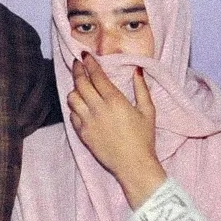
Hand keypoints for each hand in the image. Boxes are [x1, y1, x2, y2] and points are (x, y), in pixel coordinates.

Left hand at [67, 54, 165, 206]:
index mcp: (114, 100)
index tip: (85, 55)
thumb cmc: (143, 138)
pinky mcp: (83, 134)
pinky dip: (75, 107)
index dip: (89, 63)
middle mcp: (98, 108)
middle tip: (77, 64)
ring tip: (80, 86)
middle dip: (78, 70)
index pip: (96, 76)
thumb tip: (137, 70)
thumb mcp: (148, 111)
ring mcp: (88, 122)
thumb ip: (141, 89)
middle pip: (81, 83)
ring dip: (75, 89)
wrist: (133, 165)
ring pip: (72, 98)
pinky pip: (72, 115)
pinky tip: (81, 106)